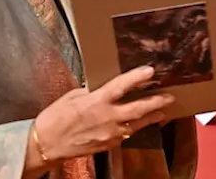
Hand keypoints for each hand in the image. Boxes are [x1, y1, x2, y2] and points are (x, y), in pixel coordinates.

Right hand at [31, 66, 173, 163]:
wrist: (46, 144)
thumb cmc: (55, 118)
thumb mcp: (73, 96)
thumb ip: (92, 91)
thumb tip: (104, 86)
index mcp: (96, 102)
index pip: (121, 86)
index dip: (137, 78)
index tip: (150, 71)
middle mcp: (106, 118)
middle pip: (139, 109)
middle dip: (156, 101)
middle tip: (170, 96)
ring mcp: (109, 133)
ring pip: (137, 124)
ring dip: (151, 116)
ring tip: (163, 110)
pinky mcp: (108, 145)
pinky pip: (127, 134)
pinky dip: (137, 127)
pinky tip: (142, 123)